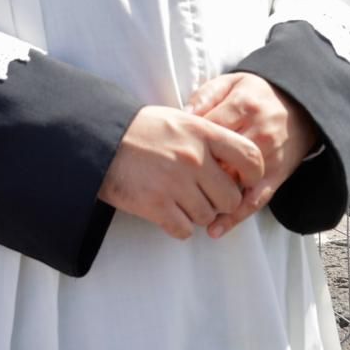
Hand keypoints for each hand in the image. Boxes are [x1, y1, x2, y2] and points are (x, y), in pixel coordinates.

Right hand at [98, 106, 263, 240]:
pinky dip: (177, 226)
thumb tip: (234, 160)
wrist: (97, 140)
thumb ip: (207, 136)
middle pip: (230, 198)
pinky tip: (166, 212)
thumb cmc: (139, 129)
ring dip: (196, 214)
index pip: (250, 157)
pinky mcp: (156, 205)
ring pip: (207, 216)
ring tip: (179, 200)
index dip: (252, 175)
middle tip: (203, 196)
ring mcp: (175, 183)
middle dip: (219, 202)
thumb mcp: (178, 119)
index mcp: (202, 132)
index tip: (242, 181)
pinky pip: (184, 230)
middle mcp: (193, 158)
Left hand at [187, 72, 318, 235]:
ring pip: (236, 184)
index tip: (169, 151)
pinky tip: (215, 229)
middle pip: (220, 158)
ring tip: (185, 211)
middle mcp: (258, 133)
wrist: (300, 108)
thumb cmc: (256, 95)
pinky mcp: (276, 177)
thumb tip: (182, 114)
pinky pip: (255, 201)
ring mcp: (268, 158)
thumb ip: (206, 95)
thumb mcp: (230, 82)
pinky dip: (235, 217)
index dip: (186, 141)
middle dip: (195, 172)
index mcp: (243, 107)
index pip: (207, 127)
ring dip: (210, 199)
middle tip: (171, 182)